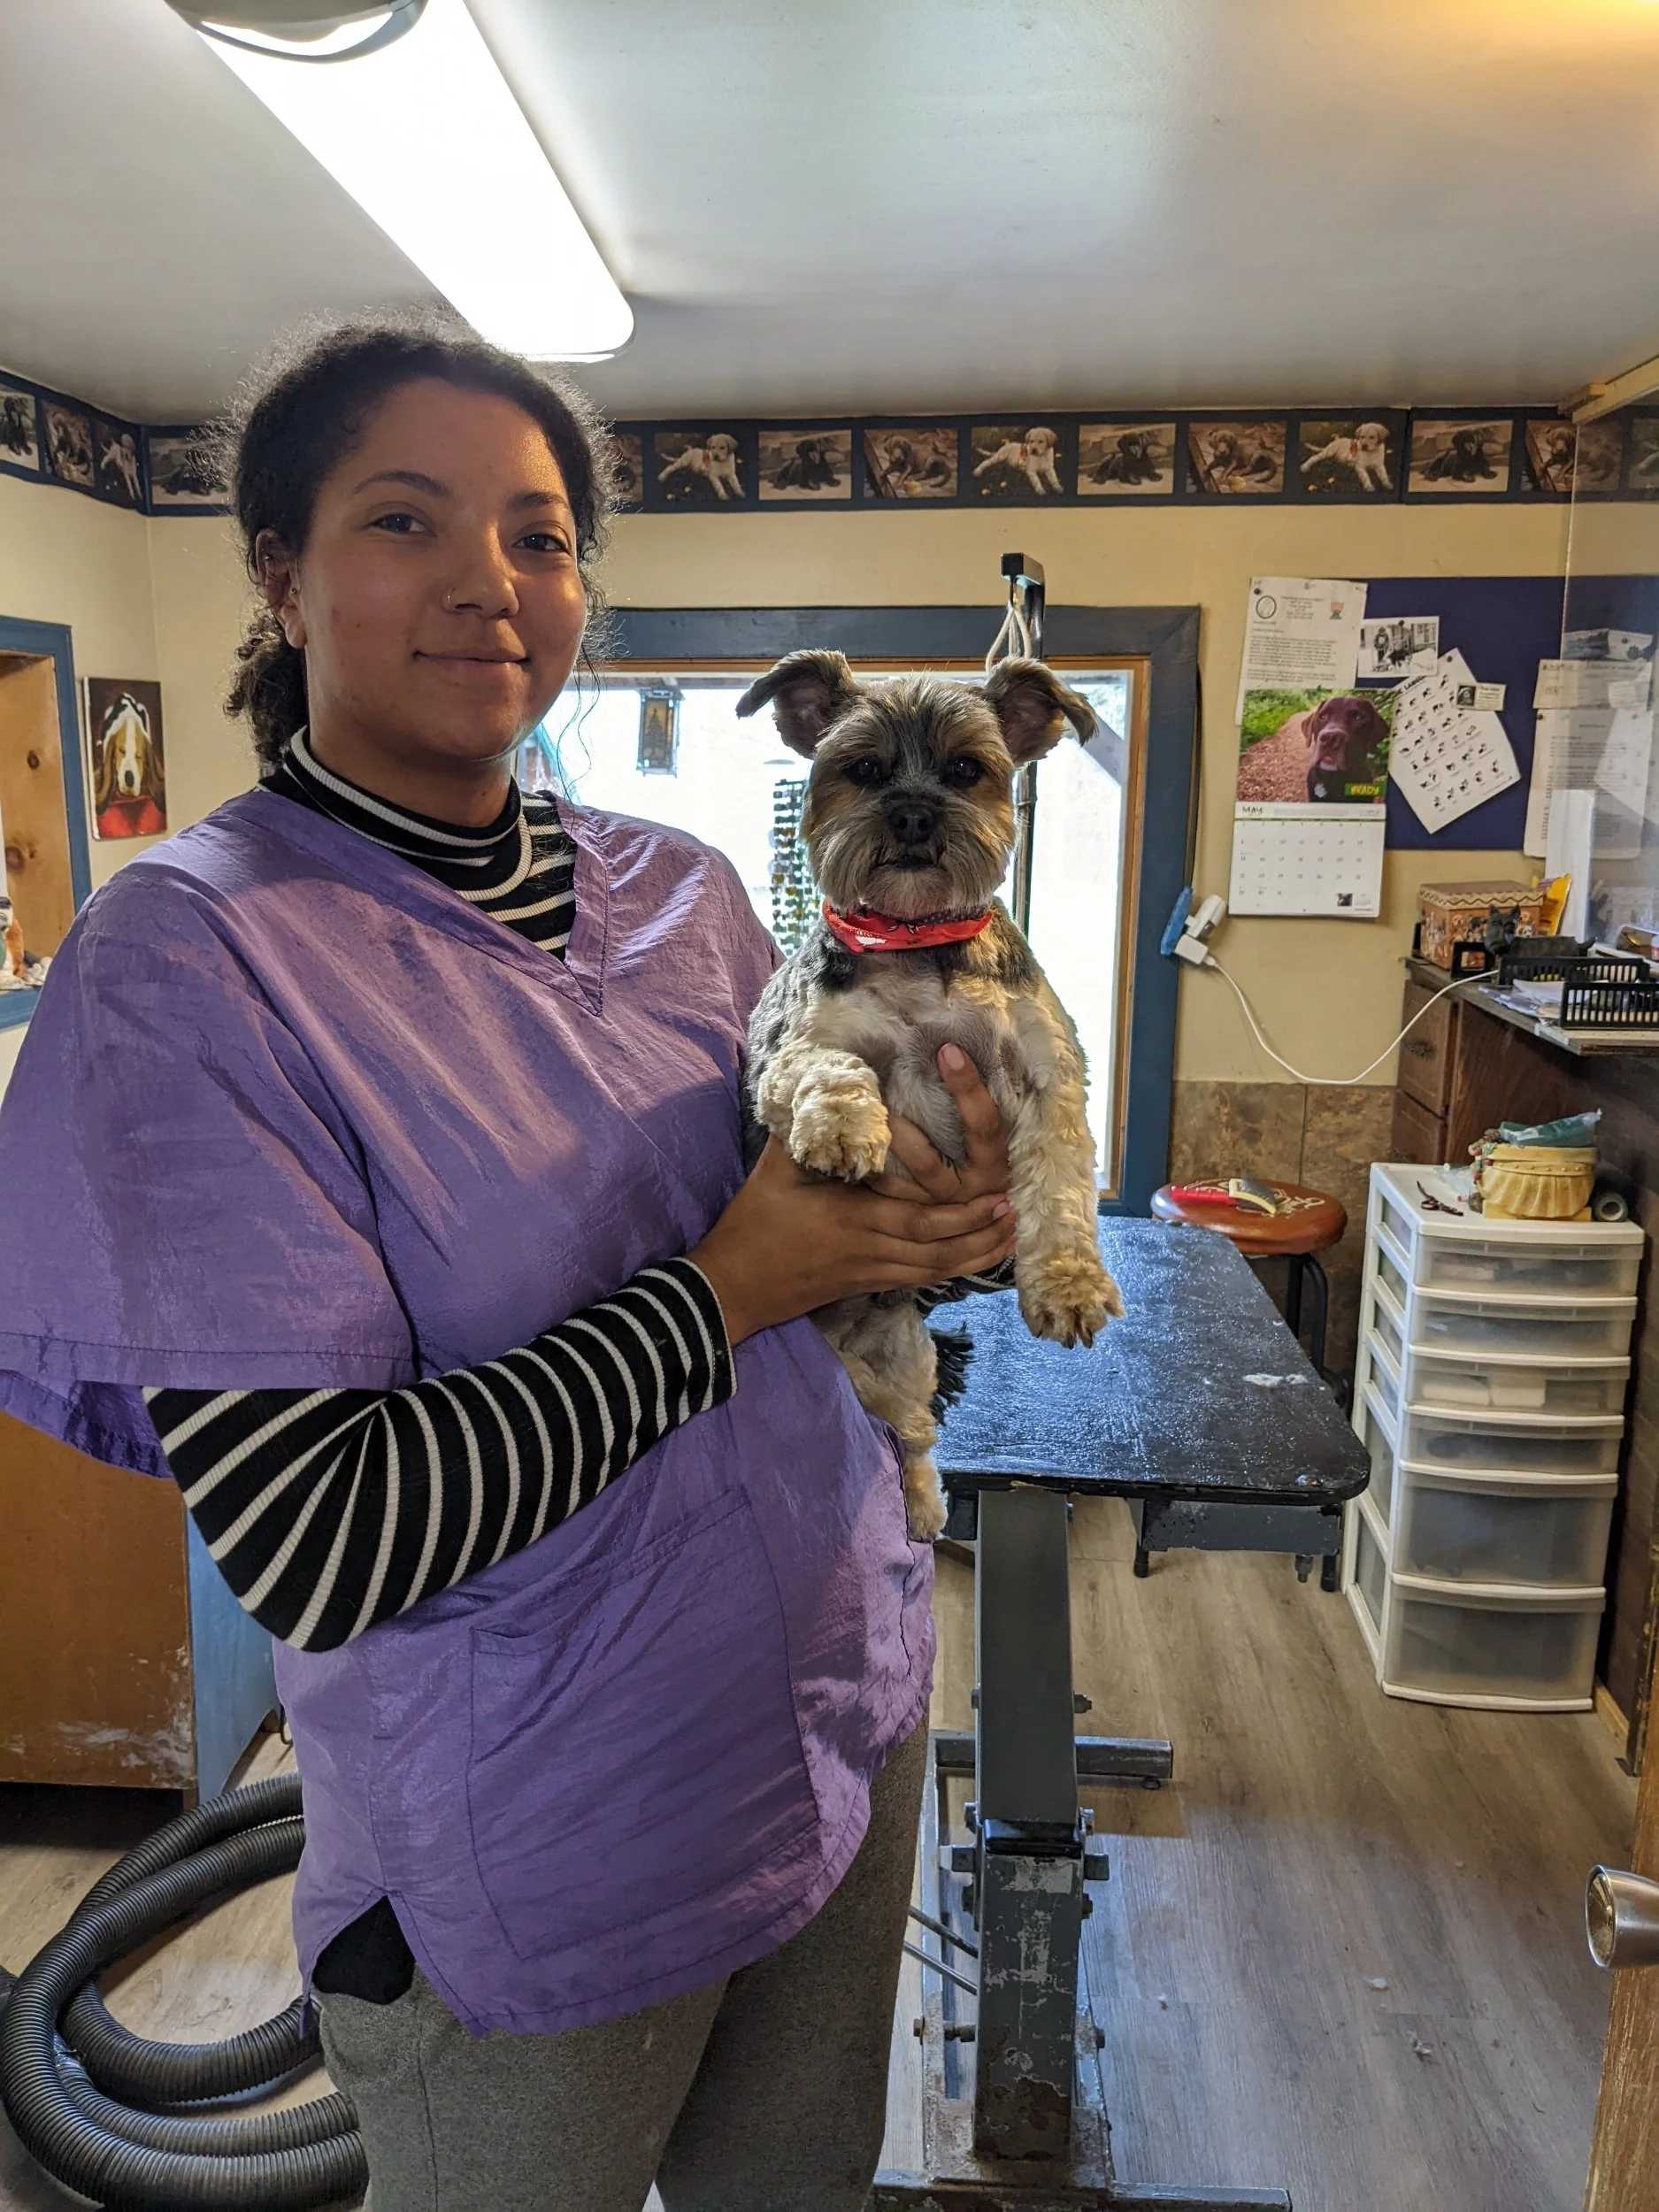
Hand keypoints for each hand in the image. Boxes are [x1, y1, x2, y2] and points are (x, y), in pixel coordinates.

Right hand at [688, 1127, 1015, 1346]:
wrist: (732, 1286)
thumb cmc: (754, 1220)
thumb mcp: (778, 1167)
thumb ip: (813, 1131)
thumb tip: (836, 1083)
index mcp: (851, 1218)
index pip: (919, 1219)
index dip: (962, 1214)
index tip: (995, 1194)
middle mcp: (869, 1249)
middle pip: (937, 1247)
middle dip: (980, 1233)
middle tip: (1015, 1214)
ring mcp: (870, 1272)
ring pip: (934, 1269)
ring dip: (974, 1256)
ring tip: (1008, 1239)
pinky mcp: (866, 1285)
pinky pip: (919, 1280)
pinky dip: (950, 1270)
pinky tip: (972, 1259)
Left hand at [867, 1043, 1011, 1208]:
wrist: (1000, 1222)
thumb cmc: (996, 1161)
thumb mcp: (998, 1137)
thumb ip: (983, 1104)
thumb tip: (957, 1047)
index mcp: (994, 1162)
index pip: (984, 1123)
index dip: (968, 1088)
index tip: (948, 1050)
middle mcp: (967, 1191)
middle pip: (928, 1164)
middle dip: (903, 1136)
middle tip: (878, 1101)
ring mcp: (940, 1209)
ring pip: (902, 1188)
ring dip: (878, 1159)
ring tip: (857, 1128)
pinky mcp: (918, 1218)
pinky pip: (888, 1201)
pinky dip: (869, 1179)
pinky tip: (850, 1154)